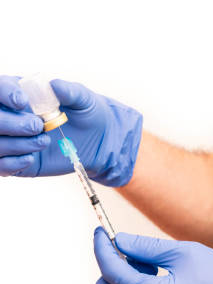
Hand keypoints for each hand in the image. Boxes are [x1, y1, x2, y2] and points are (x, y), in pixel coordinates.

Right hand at [0, 75, 141, 185]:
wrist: (99, 140)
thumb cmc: (88, 113)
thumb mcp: (84, 99)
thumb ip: (70, 91)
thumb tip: (54, 85)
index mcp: (19, 93)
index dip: (4, 93)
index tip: (23, 102)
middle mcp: (9, 115)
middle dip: (9, 123)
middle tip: (38, 126)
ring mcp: (10, 139)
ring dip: (16, 144)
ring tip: (44, 141)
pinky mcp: (15, 161)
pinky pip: (0, 166)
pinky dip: (12, 163)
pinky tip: (32, 159)